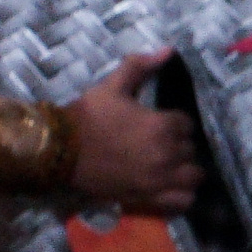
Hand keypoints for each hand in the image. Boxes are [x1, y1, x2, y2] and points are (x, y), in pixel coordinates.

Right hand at [71, 50, 200, 212]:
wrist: (57, 151)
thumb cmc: (85, 117)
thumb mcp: (110, 87)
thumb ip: (140, 67)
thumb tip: (168, 50)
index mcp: (162, 126)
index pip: (186, 123)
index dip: (172, 122)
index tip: (156, 123)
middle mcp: (167, 154)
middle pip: (191, 150)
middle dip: (178, 144)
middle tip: (157, 142)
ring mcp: (160, 180)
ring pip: (193, 176)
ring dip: (185, 169)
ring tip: (168, 165)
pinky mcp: (150, 198)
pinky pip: (183, 201)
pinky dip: (182, 195)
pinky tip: (171, 186)